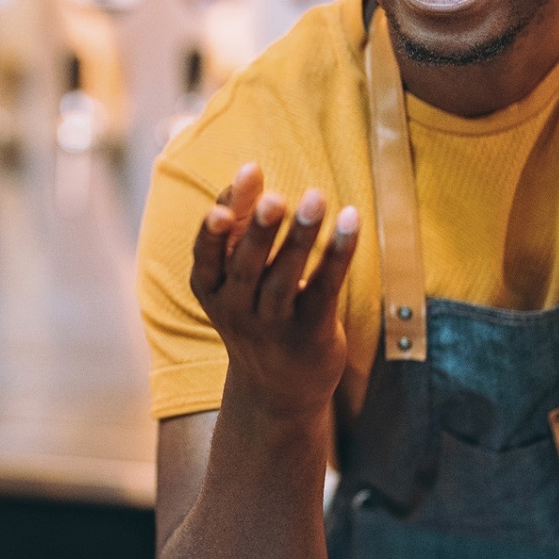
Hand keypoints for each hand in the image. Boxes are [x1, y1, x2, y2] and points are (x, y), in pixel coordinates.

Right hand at [190, 162, 358, 420]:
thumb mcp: (234, 274)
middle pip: (246, 266)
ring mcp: (272, 324)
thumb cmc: (255, 311)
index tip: (226, 204)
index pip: (207, 253)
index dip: (215, 228)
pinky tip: (350, 219)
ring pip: (284, 279)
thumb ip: (240, 223)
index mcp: (210, 288)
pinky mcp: (310, 333)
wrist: (276, 390)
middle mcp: (235, 308)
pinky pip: (324, 289)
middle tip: (276, 198)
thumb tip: (249, 169)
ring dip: (300, 237)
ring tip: (316, 197)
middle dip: (260, 230)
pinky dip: (337, 253)